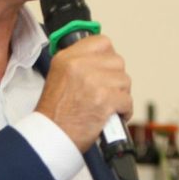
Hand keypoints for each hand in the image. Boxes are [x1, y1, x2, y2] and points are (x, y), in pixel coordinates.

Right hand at [35, 35, 132, 153]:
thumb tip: (101, 61)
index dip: (108, 57)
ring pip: (125, 81)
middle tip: (105, 92)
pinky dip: (124, 111)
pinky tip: (112, 115)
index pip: (102, 42)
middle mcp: (79, 66)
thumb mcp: (58, 77)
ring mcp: (93, 81)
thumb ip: (78, 65)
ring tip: (107, 105)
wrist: (51, 137)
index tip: (106, 69)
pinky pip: (127, 100)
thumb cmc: (55, 114)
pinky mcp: (104, 99)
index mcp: (67, 58)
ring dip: (120, 95)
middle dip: (115, 79)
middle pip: (117, 61)